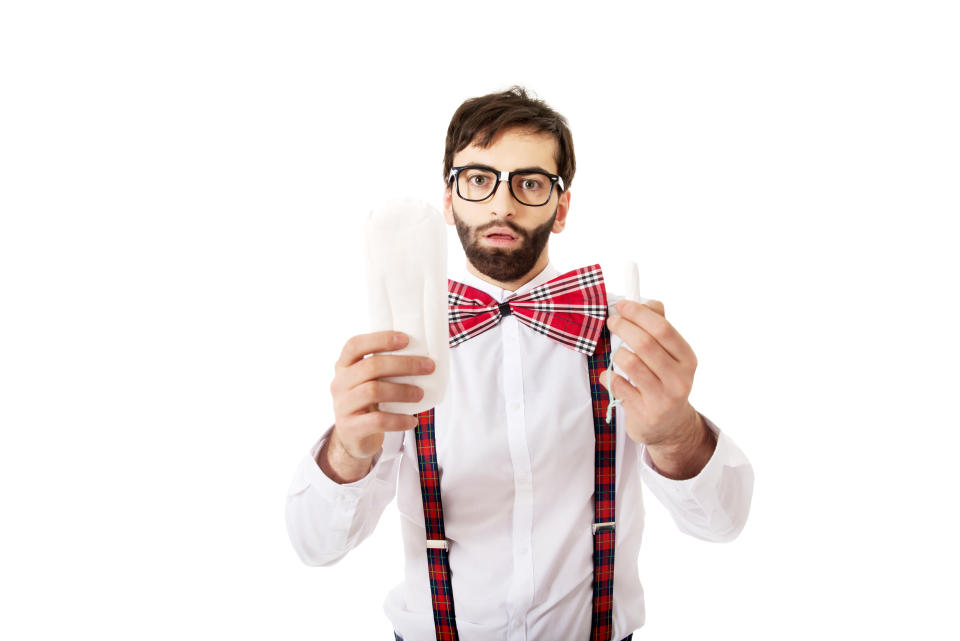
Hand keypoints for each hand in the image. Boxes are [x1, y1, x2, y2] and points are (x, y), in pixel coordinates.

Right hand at [324, 331, 433, 479]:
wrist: (352, 437)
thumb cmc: (368, 402)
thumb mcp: (369, 381)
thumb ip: (385, 368)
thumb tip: (423, 357)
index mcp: (344, 366)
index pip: (355, 345)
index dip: (380, 339)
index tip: (405, 339)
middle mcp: (339, 383)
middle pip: (371, 367)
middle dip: (403, 364)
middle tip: (428, 367)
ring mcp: (342, 406)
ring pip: (373, 391)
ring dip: (402, 391)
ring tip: (420, 394)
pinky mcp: (350, 427)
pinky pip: (377, 421)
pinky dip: (398, 420)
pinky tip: (412, 420)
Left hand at [600, 300, 703, 450]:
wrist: (670, 427)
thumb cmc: (665, 382)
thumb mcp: (670, 356)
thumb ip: (660, 328)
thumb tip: (650, 302)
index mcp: (687, 359)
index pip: (663, 328)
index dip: (639, 313)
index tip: (621, 305)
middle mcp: (680, 379)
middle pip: (645, 344)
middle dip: (623, 328)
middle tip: (611, 322)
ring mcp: (663, 398)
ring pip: (630, 364)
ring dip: (616, 353)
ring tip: (615, 353)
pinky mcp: (645, 414)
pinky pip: (618, 385)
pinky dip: (608, 377)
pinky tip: (610, 376)